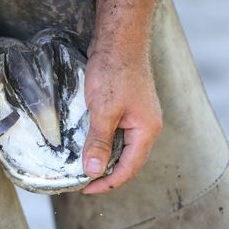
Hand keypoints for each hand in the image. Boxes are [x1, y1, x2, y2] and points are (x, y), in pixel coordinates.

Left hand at [81, 42, 161, 193]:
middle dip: (105, 172)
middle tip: (81, 180)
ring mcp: (137, 116)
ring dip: (103, 157)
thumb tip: (92, 171)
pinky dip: (102, 141)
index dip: (107, 183)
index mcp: (146, 130)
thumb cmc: (114, 71)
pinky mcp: (127, 107)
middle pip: (127, 160)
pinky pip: (116, 132)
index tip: (85, 189)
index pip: (129, 168)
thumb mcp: (103, 110)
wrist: (119, 39)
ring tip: (82, 164)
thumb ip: (99, 141)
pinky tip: (87, 142)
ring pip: (121, 146)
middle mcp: (145, 126)